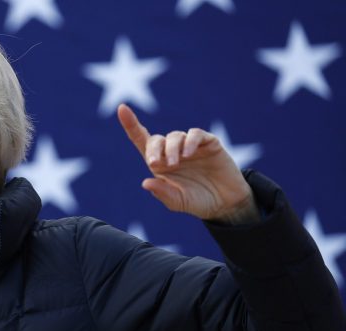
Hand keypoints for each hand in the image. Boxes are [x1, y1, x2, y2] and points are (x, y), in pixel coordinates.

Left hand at [117, 104, 259, 223]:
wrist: (227, 203)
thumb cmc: (198, 202)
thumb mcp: (178, 202)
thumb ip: (163, 193)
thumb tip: (146, 183)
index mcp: (160, 164)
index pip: (142, 140)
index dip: (131, 124)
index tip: (121, 109)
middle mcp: (173, 152)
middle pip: (157, 140)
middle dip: (154, 149)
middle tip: (156, 163)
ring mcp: (191, 146)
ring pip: (175, 136)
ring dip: (172, 148)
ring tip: (176, 163)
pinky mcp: (209, 144)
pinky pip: (196, 135)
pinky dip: (190, 141)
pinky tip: (188, 153)